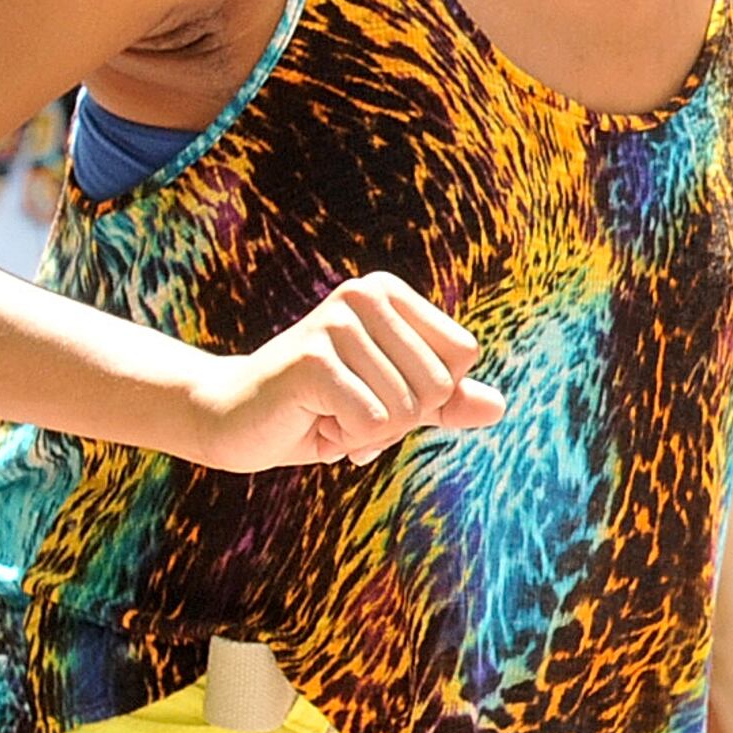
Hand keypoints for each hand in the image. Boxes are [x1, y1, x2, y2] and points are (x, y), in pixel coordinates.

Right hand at [178, 271, 509, 471]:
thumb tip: (498, 406)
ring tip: (327, 412)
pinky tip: (313, 420)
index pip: (462, 356)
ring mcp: (337, 322)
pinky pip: (372, 420)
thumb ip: (446, 402)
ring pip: (405, 408)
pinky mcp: (313, 358)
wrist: (234, 420)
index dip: (430, 395)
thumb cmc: (320, 409)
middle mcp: (365, 295)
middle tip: (349, 408)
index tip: (378, 392)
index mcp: (390, 294)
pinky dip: (349, 438)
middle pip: (438, 385)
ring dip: (369, 431)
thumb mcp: (393, 405)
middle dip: (399, 419)